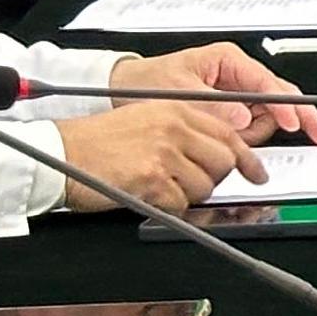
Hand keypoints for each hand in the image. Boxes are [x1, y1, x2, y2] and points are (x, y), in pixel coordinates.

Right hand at [53, 94, 265, 212]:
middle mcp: (174, 128)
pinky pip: (180, 202)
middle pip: (223, 161)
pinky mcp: (152, 178)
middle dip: (213, 178)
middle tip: (191, 183)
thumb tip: (220, 153)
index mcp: (176, 110)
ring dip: (188, 194)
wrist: (59, 152)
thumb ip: (184, 132)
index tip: (256, 172)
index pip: (228, 133)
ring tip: (160, 186)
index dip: (246, 157)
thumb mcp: (146, 120)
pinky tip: (148, 194)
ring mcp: (164, 153)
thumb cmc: (97, 141)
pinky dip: (168, 205)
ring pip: (205, 185)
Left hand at [111, 42, 316, 146]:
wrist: (123, 90)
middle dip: (298, 117)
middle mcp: (237, 76)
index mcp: (228, 61)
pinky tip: (235, 142)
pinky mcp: (232, 111)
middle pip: (281, 97)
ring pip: (268, 116)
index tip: (294, 122)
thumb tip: (241, 118)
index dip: (285, 105)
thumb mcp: (178, 90)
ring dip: (261, 131)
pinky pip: (253, 126)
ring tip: (234, 139)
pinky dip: (250, 138)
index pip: (267, 83)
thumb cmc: (146, 81)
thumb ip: (213, 105)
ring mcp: (237, 94)